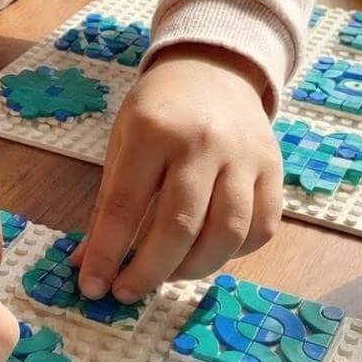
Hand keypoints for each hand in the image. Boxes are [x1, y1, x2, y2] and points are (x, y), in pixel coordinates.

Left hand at [74, 44, 281, 300]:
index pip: (126, 206)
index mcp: (152, 129)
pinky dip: (235, 253)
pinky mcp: (274, 168)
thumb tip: (86, 265)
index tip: (92, 286)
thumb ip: (107, 204)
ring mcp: (244, 156)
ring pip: (227, 233)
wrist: (213, 68)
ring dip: (193, 269)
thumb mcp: (122, 142)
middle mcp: (202, 142)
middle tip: (127, 292)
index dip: (107, 253)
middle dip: (149, 271)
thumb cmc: (158, 110)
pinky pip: (261, 227)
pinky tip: (208, 254)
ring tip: (167, 274)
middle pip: (180, 226)